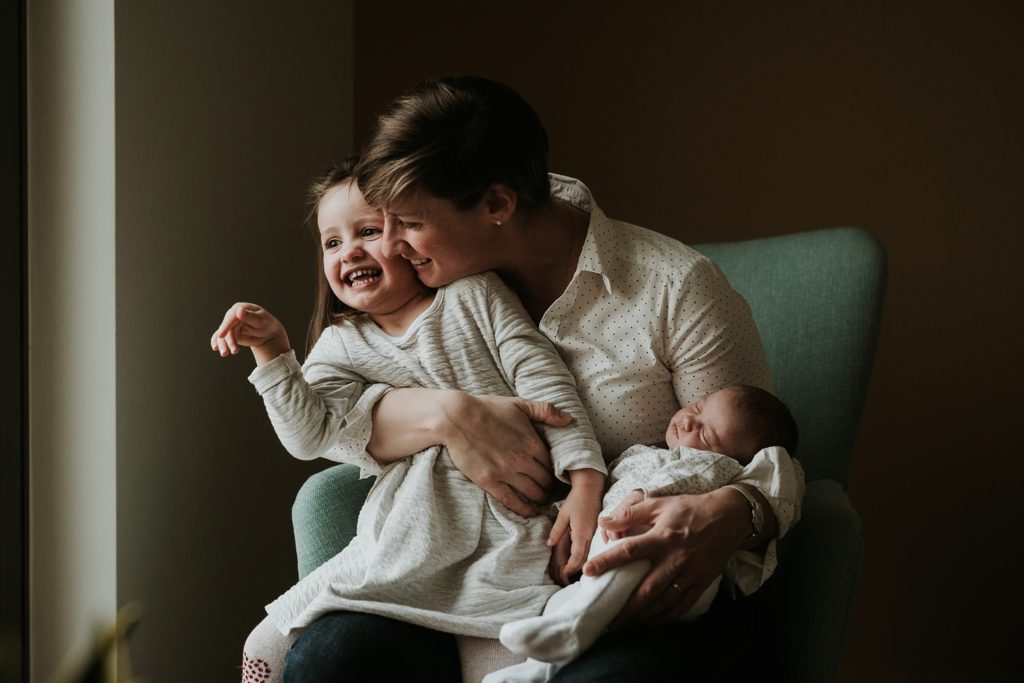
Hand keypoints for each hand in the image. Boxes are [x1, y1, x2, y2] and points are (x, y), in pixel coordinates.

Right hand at [210, 303, 289, 365]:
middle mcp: (232, 315)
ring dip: (223, 345)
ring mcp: (230, 325)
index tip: (221, 335)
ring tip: (226, 354)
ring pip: (223, 335)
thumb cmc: (266, 323)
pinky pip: (221, 338)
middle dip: (227, 341)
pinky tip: (216, 348)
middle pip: (226, 328)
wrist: (268, 333)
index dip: (226, 326)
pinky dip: (218, 343)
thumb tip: (239, 311)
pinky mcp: (229, 333)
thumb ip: (250, 316)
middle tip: (232, 351)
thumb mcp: (261, 320)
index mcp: (240, 308)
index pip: (231, 317)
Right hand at [440, 393, 570, 517]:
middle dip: (551, 487)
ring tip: (542, 500)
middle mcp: (522, 460)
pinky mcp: (489, 481)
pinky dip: (523, 509)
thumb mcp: (519, 404)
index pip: (553, 464)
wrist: (456, 417)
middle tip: (552, 490)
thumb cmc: (487, 408)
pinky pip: (512, 501)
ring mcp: (505, 472)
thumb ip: (546, 411)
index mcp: (531, 442)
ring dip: (540, 498)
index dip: (558, 472)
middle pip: (545, 481)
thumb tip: (570, 419)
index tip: (558, 476)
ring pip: (533, 493)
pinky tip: (529, 511)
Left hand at [547, 468, 603, 584]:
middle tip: (563, 577)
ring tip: (568, 570)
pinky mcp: (597, 533)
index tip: (563, 574)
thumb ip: (557, 531)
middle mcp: (591, 536)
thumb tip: (549, 545)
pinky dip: (584, 556)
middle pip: (584, 559)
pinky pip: (591, 548)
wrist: (591, 487)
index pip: (577, 556)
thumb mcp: (563, 515)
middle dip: (574, 570)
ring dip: (579, 563)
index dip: (570, 567)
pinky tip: (577, 558)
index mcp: (582, 533)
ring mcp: (595, 535)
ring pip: (588, 555)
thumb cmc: (577, 500)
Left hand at [582, 487, 749, 627]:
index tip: (588, 571)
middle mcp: (675, 558)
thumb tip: (604, 521)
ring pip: (663, 602)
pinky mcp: (702, 582)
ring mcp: (690, 573)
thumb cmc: (690, 508)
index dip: (607, 561)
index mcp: (662, 537)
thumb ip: (631, 513)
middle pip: (646, 590)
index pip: (629, 551)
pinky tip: (652, 621)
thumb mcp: (660, 503)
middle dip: (625, 608)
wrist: (729, 517)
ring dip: (642, 616)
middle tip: (606, 618)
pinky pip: (682, 606)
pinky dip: (666, 617)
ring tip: (624, 624)